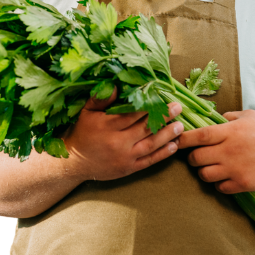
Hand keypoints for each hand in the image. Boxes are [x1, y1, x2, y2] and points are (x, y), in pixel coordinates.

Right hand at [61, 87, 183, 181]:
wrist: (73, 163)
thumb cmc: (82, 133)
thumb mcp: (87, 112)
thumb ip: (101, 99)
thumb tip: (116, 85)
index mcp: (107, 126)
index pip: (132, 114)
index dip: (148, 105)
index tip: (161, 96)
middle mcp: (118, 142)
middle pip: (145, 128)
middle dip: (163, 117)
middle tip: (178, 108)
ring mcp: (124, 157)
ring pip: (150, 145)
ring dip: (167, 135)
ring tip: (180, 126)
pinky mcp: (128, 169)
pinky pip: (149, 161)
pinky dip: (163, 154)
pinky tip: (174, 146)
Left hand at [176, 109, 254, 194]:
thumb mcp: (249, 116)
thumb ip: (229, 116)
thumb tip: (214, 117)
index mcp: (230, 131)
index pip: (199, 135)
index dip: (184, 138)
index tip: (177, 138)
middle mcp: (230, 150)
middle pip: (196, 158)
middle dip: (192, 158)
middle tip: (196, 155)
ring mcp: (236, 169)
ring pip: (204, 175)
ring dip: (203, 171)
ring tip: (210, 167)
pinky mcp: (243, 184)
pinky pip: (220, 188)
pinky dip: (218, 183)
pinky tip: (225, 177)